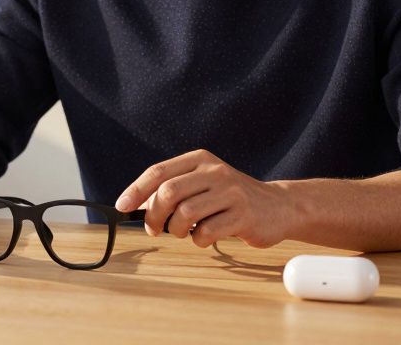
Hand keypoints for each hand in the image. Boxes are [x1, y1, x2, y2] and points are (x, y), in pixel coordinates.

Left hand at [114, 149, 293, 248]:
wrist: (279, 206)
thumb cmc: (231, 198)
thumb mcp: (203, 184)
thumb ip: (173, 190)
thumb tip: (137, 207)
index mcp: (200, 159)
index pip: (158, 172)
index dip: (136, 191)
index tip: (122, 207)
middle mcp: (214, 171)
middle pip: (168, 193)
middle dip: (154, 216)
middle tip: (154, 229)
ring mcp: (230, 192)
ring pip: (185, 214)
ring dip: (176, 230)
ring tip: (183, 233)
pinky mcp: (243, 215)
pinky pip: (206, 232)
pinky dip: (198, 241)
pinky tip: (204, 237)